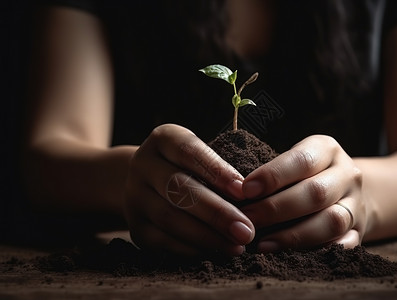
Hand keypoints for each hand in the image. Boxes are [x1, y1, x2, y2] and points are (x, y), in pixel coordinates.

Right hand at [124, 124, 254, 255]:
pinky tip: (216, 251)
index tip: (244, 191)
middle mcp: (143, 165)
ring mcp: (134, 196)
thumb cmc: (187, 166)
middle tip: (246, 230)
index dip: (217, 171)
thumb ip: (219, 169)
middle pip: (179, 188)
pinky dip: (192, 248)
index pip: (189, 151)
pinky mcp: (135, 226)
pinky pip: (163, 241)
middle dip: (216, 212)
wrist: (145, 182)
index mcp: (163, 139)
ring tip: (237, 246)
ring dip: (207, 235)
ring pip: (169, 217)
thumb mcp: (198, 154)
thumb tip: (250, 198)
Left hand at [240, 135, 365, 251]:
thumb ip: (272, 173)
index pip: (302, 160)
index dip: (273, 176)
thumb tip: (236, 194)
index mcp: (327, 150)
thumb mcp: (293, 161)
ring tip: (262, 244)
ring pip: (331, 222)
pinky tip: (289, 256)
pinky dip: (317, 251)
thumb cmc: (305, 174)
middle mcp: (347, 175)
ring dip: (293, 235)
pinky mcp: (360, 230)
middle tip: (247, 220)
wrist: (346, 189)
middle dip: (276, 209)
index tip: (245, 190)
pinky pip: (344, 245)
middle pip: (315, 193)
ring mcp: (356, 204)